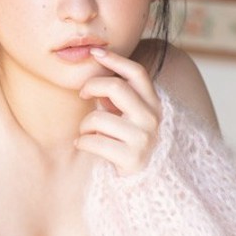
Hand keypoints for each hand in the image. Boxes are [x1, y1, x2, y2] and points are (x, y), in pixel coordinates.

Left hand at [75, 47, 161, 176]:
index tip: (95, 54)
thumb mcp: (128, 116)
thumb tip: (96, 78)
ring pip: (98, 118)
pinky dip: (82, 142)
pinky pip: (92, 142)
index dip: (116, 60)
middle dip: (92, 86)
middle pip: (116, 87)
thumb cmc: (128, 142)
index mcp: (153, 104)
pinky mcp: (130, 158)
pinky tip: (84, 145)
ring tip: (86, 133)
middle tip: (82, 93)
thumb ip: (117, 98)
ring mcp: (142, 138)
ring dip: (85, 125)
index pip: (137, 73)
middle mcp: (152, 118)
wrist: (143, 182)